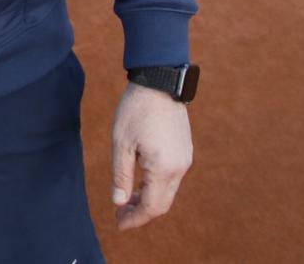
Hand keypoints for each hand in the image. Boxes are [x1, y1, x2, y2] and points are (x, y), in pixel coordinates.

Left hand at [111, 81, 192, 230]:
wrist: (160, 80)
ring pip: (168, 191)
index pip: (152, 206)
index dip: (135, 219)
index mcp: (164, 167)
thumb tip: (119, 201)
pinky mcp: (185, 150)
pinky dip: (156, 185)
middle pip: (163, 203)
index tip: (118, 223)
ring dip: (148, 198)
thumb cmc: (136, 109)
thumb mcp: (121, 143)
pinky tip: (140, 180)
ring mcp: (185, 158)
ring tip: (126, 198)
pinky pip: (172, 177)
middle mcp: (180, 167)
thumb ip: (121, 175)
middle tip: (120, 213)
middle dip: (141, 212)